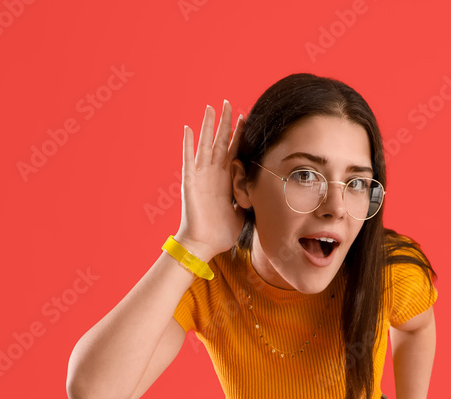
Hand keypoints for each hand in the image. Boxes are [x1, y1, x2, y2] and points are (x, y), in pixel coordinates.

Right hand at [176, 100, 246, 260]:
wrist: (204, 244)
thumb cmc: (221, 233)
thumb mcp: (242, 213)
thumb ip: (249, 200)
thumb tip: (262, 193)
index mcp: (225, 180)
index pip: (233, 152)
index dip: (239, 136)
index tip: (246, 118)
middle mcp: (213, 174)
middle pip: (221, 142)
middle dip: (226, 123)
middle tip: (229, 103)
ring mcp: (201, 176)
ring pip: (206, 144)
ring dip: (208, 126)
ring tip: (211, 107)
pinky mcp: (190, 182)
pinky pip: (188, 159)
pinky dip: (188, 144)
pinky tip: (188, 128)